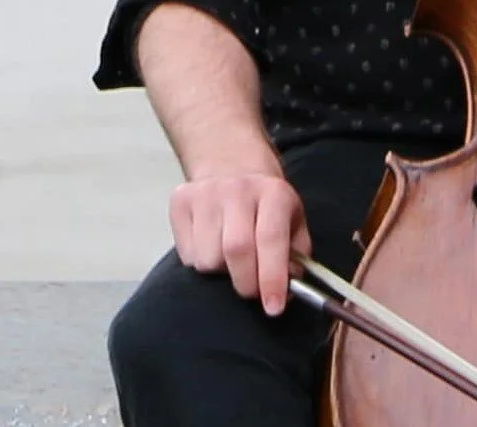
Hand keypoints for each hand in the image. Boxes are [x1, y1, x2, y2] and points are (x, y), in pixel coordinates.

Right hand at [168, 155, 309, 316]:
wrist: (233, 167)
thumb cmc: (267, 206)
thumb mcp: (293, 224)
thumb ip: (296, 259)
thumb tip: (285, 292)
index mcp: (273, 193)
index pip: (270, 239)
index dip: (272, 278)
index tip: (273, 307)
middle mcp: (238, 188)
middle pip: (236, 250)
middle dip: (246, 284)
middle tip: (252, 291)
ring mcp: (206, 193)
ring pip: (208, 259)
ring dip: (221, 273)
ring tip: (231, 259)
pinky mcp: (181, 201)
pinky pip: (187, 255)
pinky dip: (201, 263)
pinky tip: (212, 246)